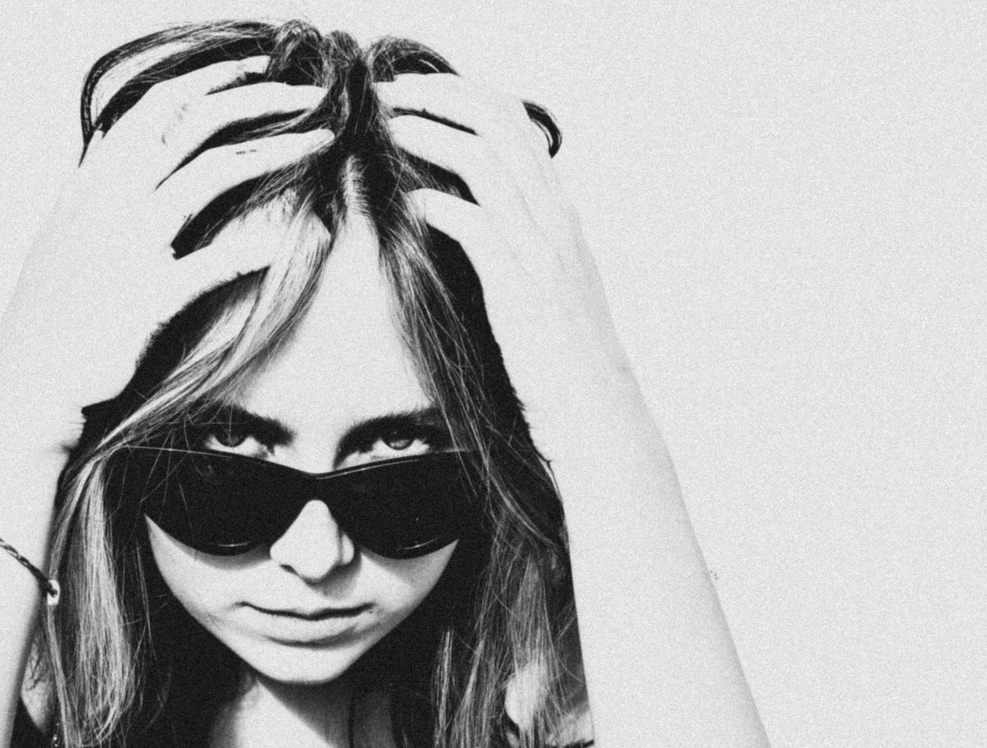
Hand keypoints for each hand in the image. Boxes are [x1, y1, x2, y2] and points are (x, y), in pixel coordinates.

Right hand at [0, 55, 330, 447]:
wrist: (29, 382)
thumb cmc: (55, 314)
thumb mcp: (65, 235)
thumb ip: (95, 188)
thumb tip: (119, 151)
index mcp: (94, 181)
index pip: (156, 105)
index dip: (211, 78)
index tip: (257, 67)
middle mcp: (110, 200)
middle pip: (194, 123)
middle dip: (258, 99)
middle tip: (311, 95)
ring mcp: (128, 245)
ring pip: (211, 174)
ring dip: (275, 151)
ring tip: (321, 141)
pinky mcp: (146, 298)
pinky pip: (210, 264)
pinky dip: (252, 249)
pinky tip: (289, 240)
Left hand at [376, 74, 645, 461]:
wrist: (595, 414)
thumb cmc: (562, 359)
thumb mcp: (547, 287)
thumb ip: (519, 245)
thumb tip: (466, 216)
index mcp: (561, 216)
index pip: (517, 127)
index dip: (466, 97)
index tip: (420, 92)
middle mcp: (557, 223)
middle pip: (501, 129)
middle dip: (443, 98)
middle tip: (394, 93)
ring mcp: (543, 254)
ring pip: (487, 166)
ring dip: (433, 138)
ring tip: (392, 129)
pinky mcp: (522, 291)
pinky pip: (478, 227)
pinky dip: (441, 205)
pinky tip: (412, 202)